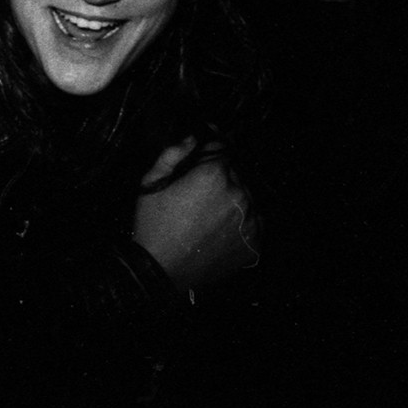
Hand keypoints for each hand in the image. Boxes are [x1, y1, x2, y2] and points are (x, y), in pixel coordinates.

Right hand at [132, 142, 258, 292]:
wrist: (162, 272)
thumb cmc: (153, 225)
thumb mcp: (151, 182)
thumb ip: (173, 153)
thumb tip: (193, 136)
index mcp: (213, 174)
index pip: (221, 146)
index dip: (209, 146)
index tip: (201, 150)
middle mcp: (238, 193)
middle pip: (234, 171)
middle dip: (218, 174)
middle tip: (197, 190)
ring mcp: (250, 219)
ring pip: (245, 195)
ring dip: (231, 196)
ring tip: (206, 212)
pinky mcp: (255, 241)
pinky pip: (253, 219)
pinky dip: (240, 219)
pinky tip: (218, 227)